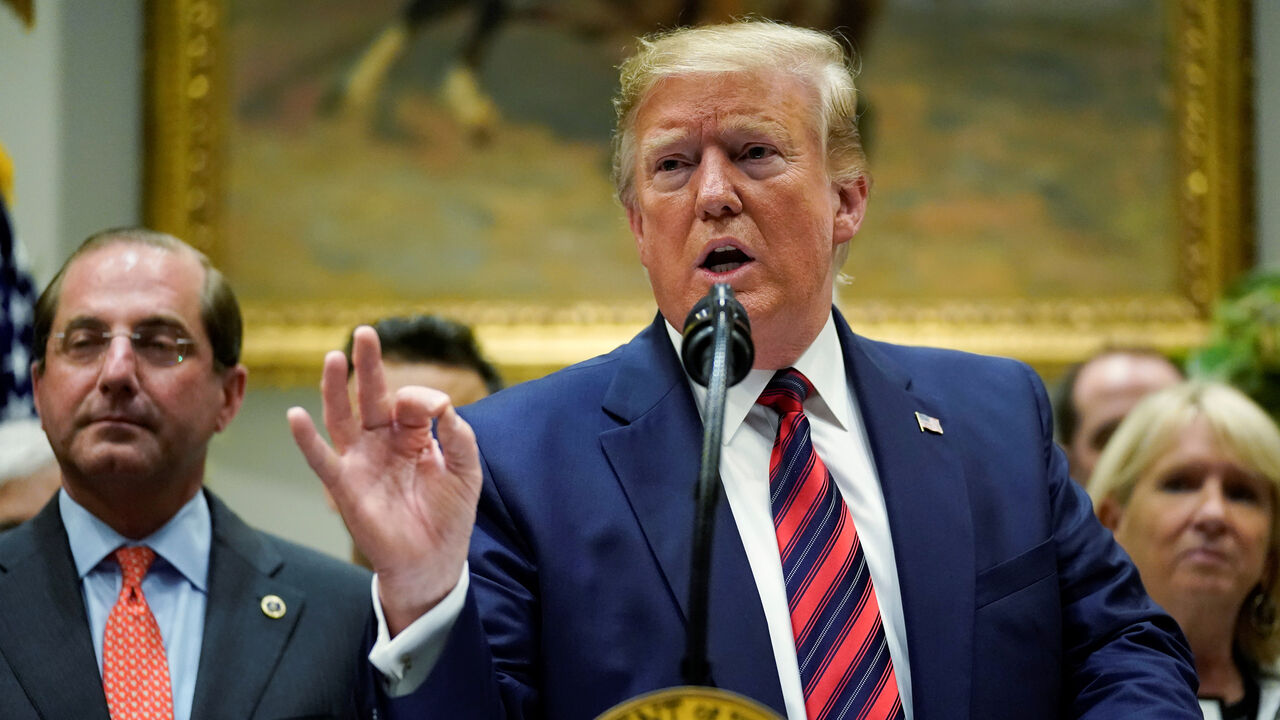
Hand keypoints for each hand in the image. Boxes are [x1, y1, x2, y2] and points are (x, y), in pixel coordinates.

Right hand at [288, 326, 481, 634]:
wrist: (433, 561)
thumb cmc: (448, 514)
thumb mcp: (465, 469)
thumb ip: (459, 435)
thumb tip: (443, 404)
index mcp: (411, 435)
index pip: (410, 401)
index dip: (422, 398)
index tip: (439, 408)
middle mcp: (381, 443)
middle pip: (370, 396)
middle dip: (367, 365)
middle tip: (365, 333)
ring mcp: (361, 462)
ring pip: (342, 418)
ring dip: (334, 388)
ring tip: (333, 357)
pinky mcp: (345, 487)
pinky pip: (322, 459)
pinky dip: (307, 439)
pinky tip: (296, 416)